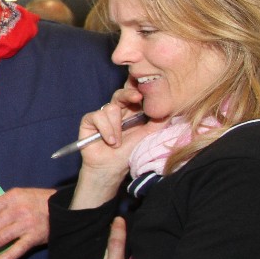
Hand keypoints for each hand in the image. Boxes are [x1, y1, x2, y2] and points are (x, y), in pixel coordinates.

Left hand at [0, 187, 53, 258]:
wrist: (64, 207)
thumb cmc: (39, 200)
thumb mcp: (20, 195)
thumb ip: (4, 203)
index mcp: (11, 198)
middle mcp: (17, 211)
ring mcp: (26, 225)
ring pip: (0, 238)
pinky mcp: (35, 237)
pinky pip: (18, 249)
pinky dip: (7, 257)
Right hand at [69, 84, 160, 208]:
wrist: (110, 169)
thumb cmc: (128, 153)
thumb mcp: (147, 136)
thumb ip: (158, 121)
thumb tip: (171, 107)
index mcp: (132, 113)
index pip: (134, 95)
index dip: (138, 89)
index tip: (146, 91)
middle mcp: (117, 111)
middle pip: (121, 94)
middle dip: (129, 94)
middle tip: (137, 97)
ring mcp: (102, 115)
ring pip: (111, 108)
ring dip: (116, 127)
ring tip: (117, 143)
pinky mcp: (89, 121)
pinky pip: (97, 116)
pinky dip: (105, 129)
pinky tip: (109, 141)